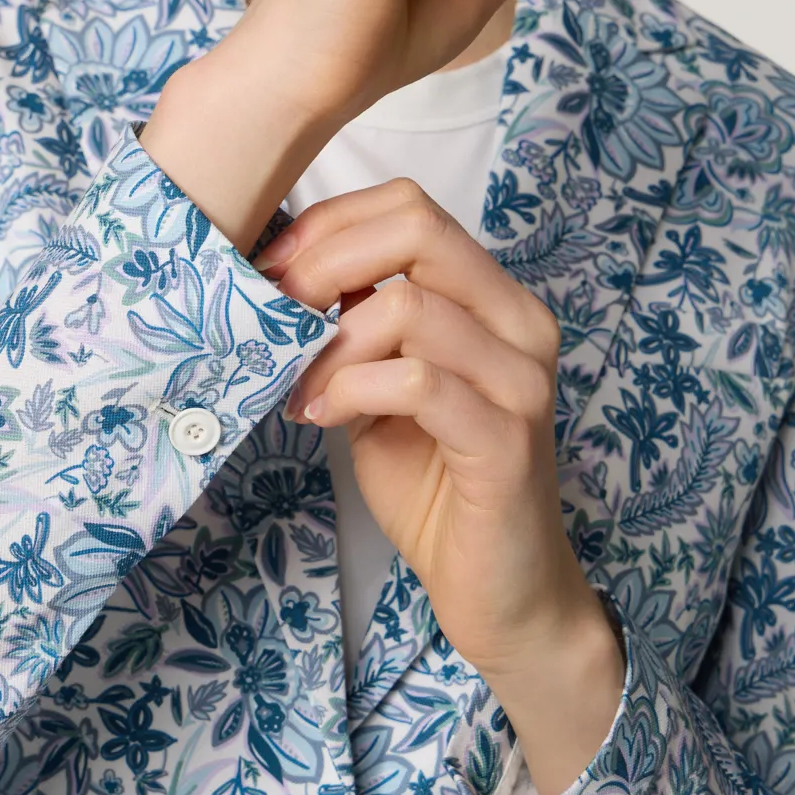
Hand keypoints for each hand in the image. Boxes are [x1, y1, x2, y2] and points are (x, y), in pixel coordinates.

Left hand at [254, 177, 625, 794]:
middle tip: (276, 314)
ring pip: (407, 304)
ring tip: (302, 390)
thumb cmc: (433, 482)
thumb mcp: (379, 383)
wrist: (498, 588)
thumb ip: (353, 322)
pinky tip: (324, 418)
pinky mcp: (507, 438)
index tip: (273, 272)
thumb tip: (282, 269)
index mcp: (493, 298)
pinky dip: (351, 390)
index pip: (410, 206)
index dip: (329, 225)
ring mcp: (521, 378)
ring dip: (329, 346)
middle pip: (417, 228)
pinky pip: (416, 381)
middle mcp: (520, 322)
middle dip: (323, 262)